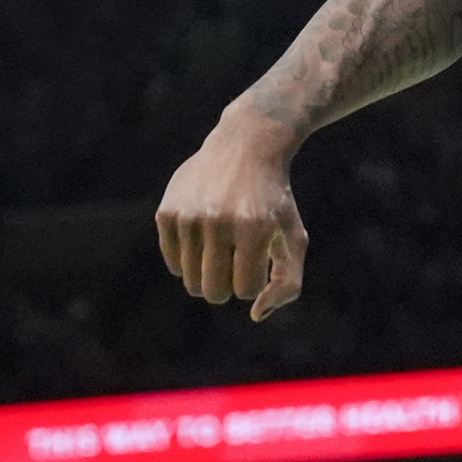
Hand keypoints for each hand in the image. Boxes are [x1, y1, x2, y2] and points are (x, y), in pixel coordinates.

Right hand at [156, 109, 309, 321]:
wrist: (245, 146)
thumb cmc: (275, 200)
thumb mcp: (294, 237)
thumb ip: (288, 282)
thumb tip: (255, 315)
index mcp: (254, 229)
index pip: (245, 290)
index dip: (254, 282)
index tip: (259, 260)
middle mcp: (217, 221)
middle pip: (213, 291)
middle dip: (228, 286)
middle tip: (237, 263)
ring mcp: (188, 216)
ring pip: (190, 281)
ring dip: (208, 273)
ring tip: (223, 248)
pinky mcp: (166, 213)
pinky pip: (172, 263)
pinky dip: (188, 261)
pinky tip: (204, 238)